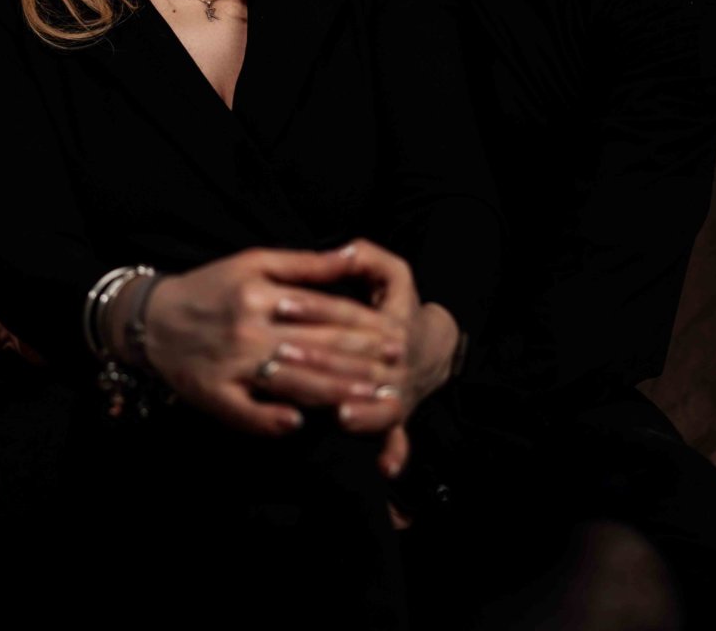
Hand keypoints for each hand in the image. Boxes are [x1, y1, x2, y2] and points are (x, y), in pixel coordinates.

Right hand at [107, 246, 402, 436]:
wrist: (152, 318)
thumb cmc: (211, 286)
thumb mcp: (254, 262)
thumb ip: (305, 264)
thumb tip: (350, 255)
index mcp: (262, 294)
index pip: (324, 311)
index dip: (364, 325)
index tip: (397, 335)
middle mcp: (248, 329)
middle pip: (316, 348)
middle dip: (362, 361)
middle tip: (398, 370)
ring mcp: (231, 365)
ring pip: (292, 382)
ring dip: (335, 394)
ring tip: (371, 399)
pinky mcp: (213, 394)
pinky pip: (247, 413)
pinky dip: (273, 420)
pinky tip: (301, 425)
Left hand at [306, 240, 460, 479]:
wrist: (433, 348)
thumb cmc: (402, 309)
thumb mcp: (394, 277)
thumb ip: (369, 259)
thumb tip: (345, 250)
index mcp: (390, 323)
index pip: (348, 317)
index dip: (315, 310)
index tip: (282, 306)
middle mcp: (394, 358)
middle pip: (358, 363)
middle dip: (320, 362)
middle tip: (282, 361)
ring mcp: (397, 389)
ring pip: (378, 403)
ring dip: (353, 409)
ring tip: (321, 409)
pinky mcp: (398, 414)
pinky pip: (397, 435)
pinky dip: (394, 450)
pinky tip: (385, 465)